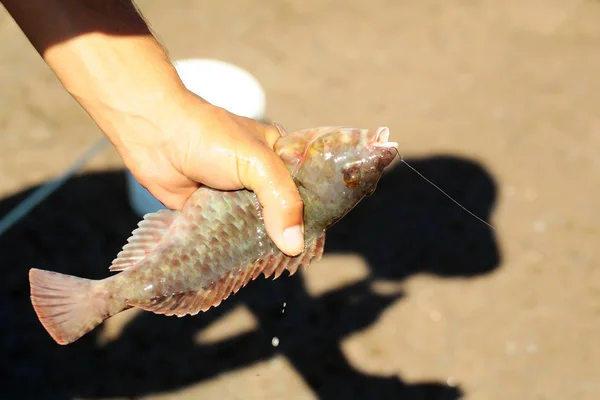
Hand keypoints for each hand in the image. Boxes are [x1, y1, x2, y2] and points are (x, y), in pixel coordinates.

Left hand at [117, 90, 304, 255]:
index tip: (314, 243)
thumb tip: (294, 245)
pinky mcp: (211, 212)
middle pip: (281, 214)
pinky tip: (242, 265)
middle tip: (291, 263)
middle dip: (284, 235)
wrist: (155, 135)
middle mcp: (259, 179)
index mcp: (278, 158)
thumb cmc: (210, 137)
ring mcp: (234, 196)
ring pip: (255, 228)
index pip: (305, 191)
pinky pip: (228, 235)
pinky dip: (233, 249)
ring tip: (269, 268)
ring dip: (258, 245)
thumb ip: (281, 201)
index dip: (310, 216)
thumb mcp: (257, 163)